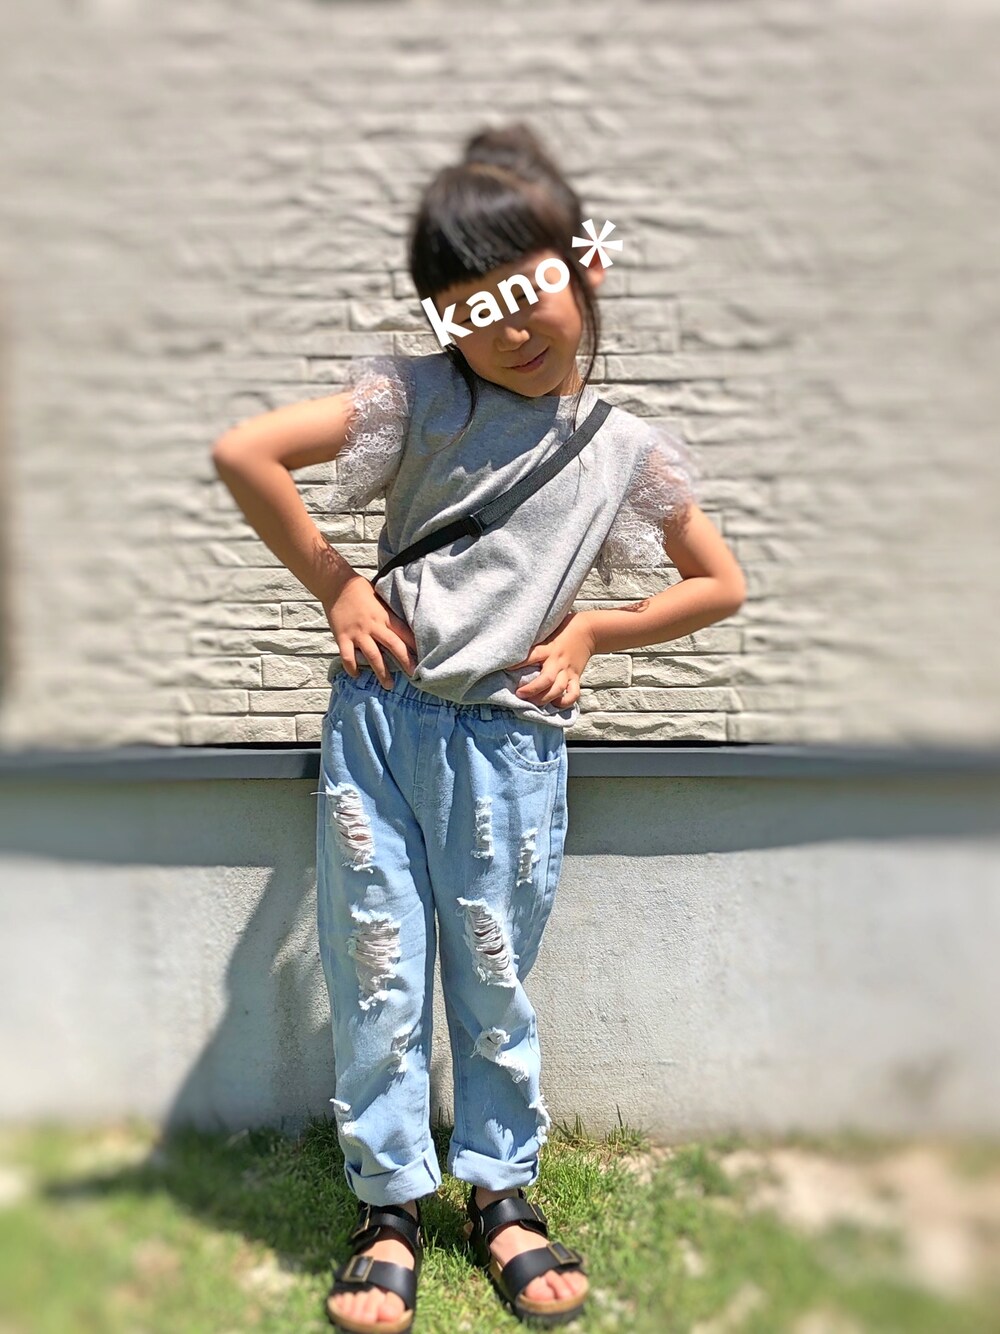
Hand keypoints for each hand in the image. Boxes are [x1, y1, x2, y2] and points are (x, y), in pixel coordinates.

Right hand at [324, 574, 417, 689]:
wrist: (337, 584)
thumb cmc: (361, 590)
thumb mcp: (381, 599)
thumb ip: (390, 614)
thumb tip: (405, 626)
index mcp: (385, 616)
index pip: (405, 633)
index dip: (415, 646)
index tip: (425, 657)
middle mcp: (374, 625)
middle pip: (394, 646)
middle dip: (405, 662)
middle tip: (413, 675)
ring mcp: (358, 633)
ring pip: (373, 656)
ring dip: (382, 672)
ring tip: (389, 685)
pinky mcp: (343, 637)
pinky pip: (348, 657)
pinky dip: (352, 668)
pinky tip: (357, 675)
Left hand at [504, 610, 596, 706]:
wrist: (590, 630)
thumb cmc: (564, 629)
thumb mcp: (548, 631)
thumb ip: (536, 641)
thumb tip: (516, 645)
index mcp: (549, 648)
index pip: (532, 656)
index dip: (518, 663)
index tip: (505, 669)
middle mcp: (558, 662)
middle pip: (546, 679)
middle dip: (532, 689)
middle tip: (519, 694)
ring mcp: (568, 671)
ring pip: (558, 689)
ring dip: (545, 698)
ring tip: (532, 702)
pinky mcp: (576, 677)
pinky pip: (574, 693)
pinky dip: (565, 702)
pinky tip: (555, 703)